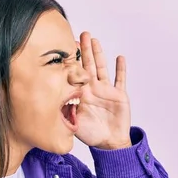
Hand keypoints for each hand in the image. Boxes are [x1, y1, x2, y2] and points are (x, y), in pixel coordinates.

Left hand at [75, 32, 131, 149]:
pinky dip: (120, 69)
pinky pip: (120, 79)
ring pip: (102, 68)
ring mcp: (106, 90)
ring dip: (98, 54)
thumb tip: (56, 104)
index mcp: (80, 94)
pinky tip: (120, 58)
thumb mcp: (73, 122)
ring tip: (94, 40)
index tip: (64, 48)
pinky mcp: (119, 95)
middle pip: (88, 65)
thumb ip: (66, 112)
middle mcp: (92, 89)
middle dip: (84, 50)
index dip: (71, 62)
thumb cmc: (90, 134)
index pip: (75, 74)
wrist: (108, 143)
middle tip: (80, 34)